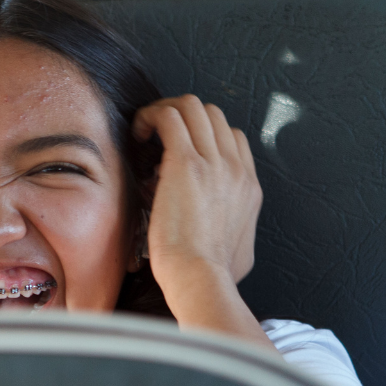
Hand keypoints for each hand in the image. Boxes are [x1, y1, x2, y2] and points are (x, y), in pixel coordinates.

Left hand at [132, 95, 269, 349]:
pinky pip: (169, 116)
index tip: (179, 150)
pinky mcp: (186, 163)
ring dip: (165, 111)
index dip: (203, 136)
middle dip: (182, 115)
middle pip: (213, 114)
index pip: (232, 137)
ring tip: (146, 131)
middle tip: (158, 134)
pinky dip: (150, 117)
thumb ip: (236, 230)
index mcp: (248, 187)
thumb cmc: (213, 275)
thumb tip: (227, 232)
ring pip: (192, 105)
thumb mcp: (242, 249)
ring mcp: (214, 162)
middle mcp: (234, 168)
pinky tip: (138, 135)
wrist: (200, 280)